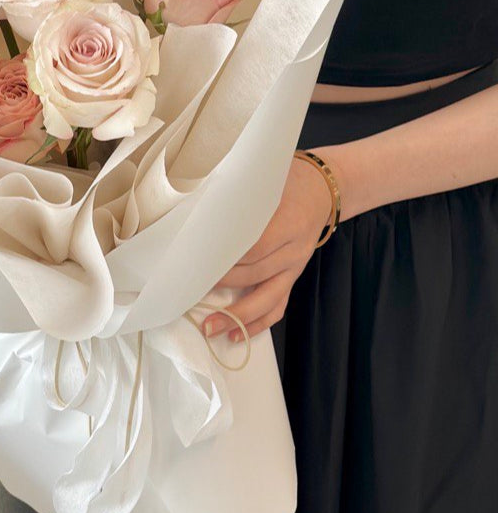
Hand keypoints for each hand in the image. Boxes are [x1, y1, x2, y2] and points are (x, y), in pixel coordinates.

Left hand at [203, 153, 335, 341]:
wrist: (323, 189)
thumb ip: (240, 191)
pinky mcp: (293, 277)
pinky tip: (235, 334)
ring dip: (236, 315)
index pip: (253, 245)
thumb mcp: (266, 178)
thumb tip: (198, 203)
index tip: (196, 262)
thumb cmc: (287, 179)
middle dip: (219, 284)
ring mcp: (295, 266)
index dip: (224, 257)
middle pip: (254, 272)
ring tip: (209, 326)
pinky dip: (257, 323)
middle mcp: (294, 247)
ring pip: (266, 297)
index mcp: (288, 219)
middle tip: (189, 290)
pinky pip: (278, 306)